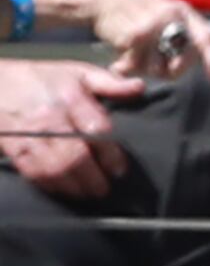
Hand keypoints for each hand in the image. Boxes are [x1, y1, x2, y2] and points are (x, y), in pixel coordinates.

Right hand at [0, 55, 135, 202]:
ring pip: (55, 168)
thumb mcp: (77, 72)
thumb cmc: (42, 78)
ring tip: (89, 193)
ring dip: (76, 187)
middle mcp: (49, 117)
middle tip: (105, 188)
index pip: (96, 131)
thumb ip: (109, 83)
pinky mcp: (13, 146)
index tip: (119, 169)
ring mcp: (28, 133)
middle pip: (76, 156)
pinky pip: (34, 172)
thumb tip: (139, 87)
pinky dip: (52, 186)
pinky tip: (64, 189)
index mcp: (69, 97)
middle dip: (94, 178)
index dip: (111, 155)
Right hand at [80, 0, 209, 83]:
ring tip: (136, 55)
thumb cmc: (139, 11)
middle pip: (180, 63)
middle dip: (171, 70)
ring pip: (157, 68)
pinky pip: (136, 65)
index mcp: (183, 12)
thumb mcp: (168, 13)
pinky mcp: (133, 36)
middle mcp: (170, 17)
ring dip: (145, 69)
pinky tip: (121, 59)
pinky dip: (126, 67)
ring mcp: (152, 26)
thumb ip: (187, 33)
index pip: (206, 38)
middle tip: (157, 63)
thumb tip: (203, 64)